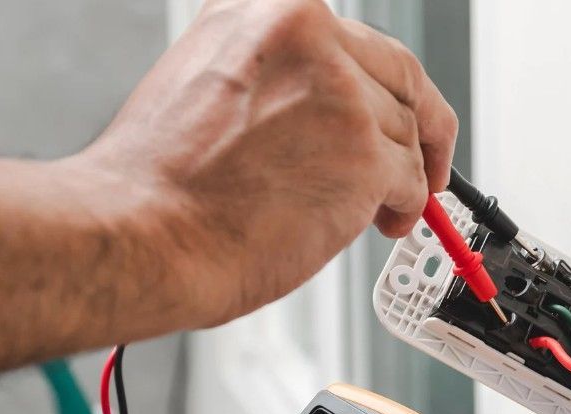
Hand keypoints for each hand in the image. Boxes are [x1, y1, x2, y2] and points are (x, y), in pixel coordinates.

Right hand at [71, 0, 457, 328]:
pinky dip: (404, 207)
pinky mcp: (363, 155)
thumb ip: (276, 84)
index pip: (358, 42)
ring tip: (379, 214)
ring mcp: (339, 94)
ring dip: (401, 178)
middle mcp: (306, 36)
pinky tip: (383, 223)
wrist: (143, 236)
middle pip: (400, 77)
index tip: (400, 111)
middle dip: (423, 126)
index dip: (385, 86)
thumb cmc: (161, 185)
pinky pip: (410, 181)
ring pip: (406, 134)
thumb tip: (329, 119)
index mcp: (265, 12)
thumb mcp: (208, 85)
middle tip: (428, 165)